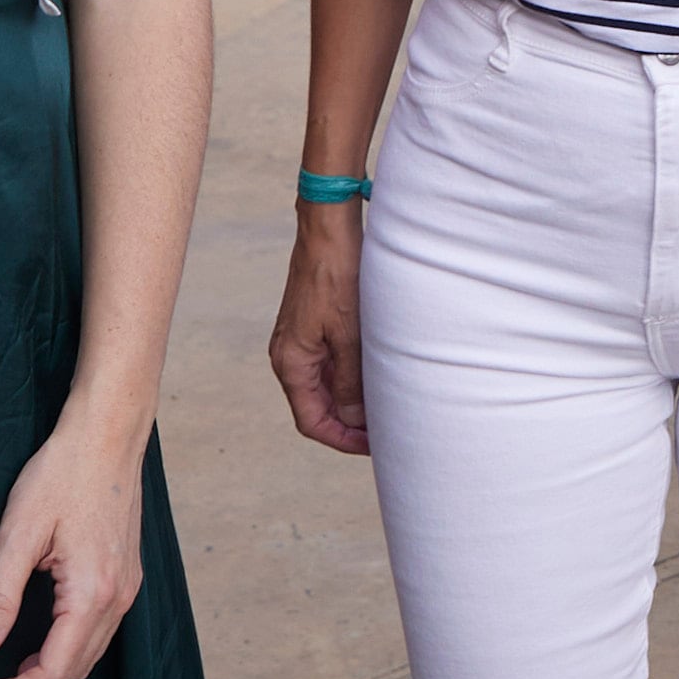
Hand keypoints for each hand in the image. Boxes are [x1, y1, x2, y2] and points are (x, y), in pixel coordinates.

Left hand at [0, 419, 148, 678]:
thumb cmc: (62, 476)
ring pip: (85, 660)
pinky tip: (32, 649)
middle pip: (70, 676)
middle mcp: (118, 600)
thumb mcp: (18, 535)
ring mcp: (126, 590)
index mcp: (92, 594)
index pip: (50, 673)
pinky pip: (94, 636)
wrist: (107, 435)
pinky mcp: (124, 579)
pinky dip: (61, 655)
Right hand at [268, 209, 369, 454]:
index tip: (374, 447)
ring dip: (353, 403)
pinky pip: (331, 366)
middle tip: (387, 433)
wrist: (329, 231)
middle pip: (318, 408)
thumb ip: (351, 382)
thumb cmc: (337, 277)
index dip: (343, 440)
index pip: (312, 421)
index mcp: (291, 363)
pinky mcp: (314, 329)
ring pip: (327, 388)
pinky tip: (378, 380)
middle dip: (350, 426)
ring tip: (387, 409)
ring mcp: (302, 343)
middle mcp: (290, 357)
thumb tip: (354, 422)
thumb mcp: (349, 335)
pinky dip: (352, 380)